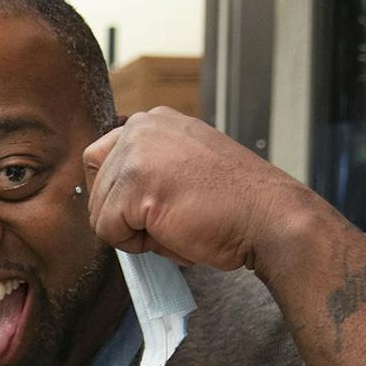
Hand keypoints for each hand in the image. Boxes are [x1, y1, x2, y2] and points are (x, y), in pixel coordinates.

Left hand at [82, 108, 319, 273]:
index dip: (117, 196)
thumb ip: (148, 170)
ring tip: (178, 224)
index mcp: (153, 121)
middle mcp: (141, 127)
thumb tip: (109, 200)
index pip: (100, 160)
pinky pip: (108, 231)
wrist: (268, 217)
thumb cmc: (234, 203)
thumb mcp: (184, 167)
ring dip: (133, 233)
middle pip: (96, 189)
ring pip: (100, 213)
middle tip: (174, 218)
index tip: (152, 207)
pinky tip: (175, 232)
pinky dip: (137, 245)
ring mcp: (136, 152)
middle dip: (126, 217)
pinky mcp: (135, 185)